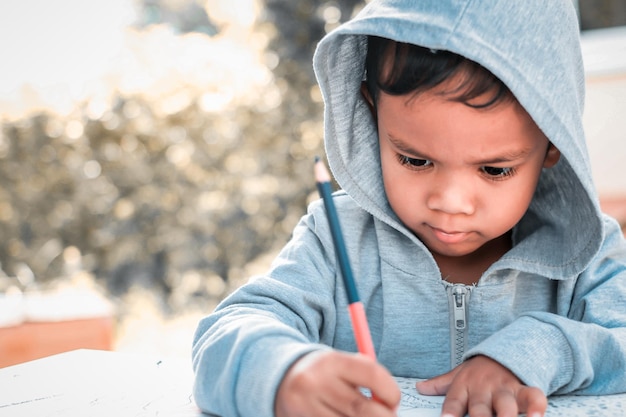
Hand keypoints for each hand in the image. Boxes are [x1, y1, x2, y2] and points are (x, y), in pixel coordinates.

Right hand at [275, 350, 400, 416]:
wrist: (279, 380)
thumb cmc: (322, 374)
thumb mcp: (340, 364)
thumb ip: (366, 376)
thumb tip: (391, 404)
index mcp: (330, 360)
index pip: (372, 375)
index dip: (392, 392)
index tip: (394, 401)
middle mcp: (315, 382)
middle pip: (363, 409)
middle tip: (388, 416)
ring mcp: (305, 406)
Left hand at [415, 355, 546, 416]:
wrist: (503, 352)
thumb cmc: (477, 372)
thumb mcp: (458, 374)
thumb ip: (440, 384)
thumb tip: (419, 387)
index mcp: (464, 387)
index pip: (453, 402)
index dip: (449, 412)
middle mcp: (483, 389)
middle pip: (479, 408)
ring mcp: (503, 390)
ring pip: (505, 405)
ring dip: (506, 416)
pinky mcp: (523, 390)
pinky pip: (532, 397)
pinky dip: (537, 406)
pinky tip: (538, 416)